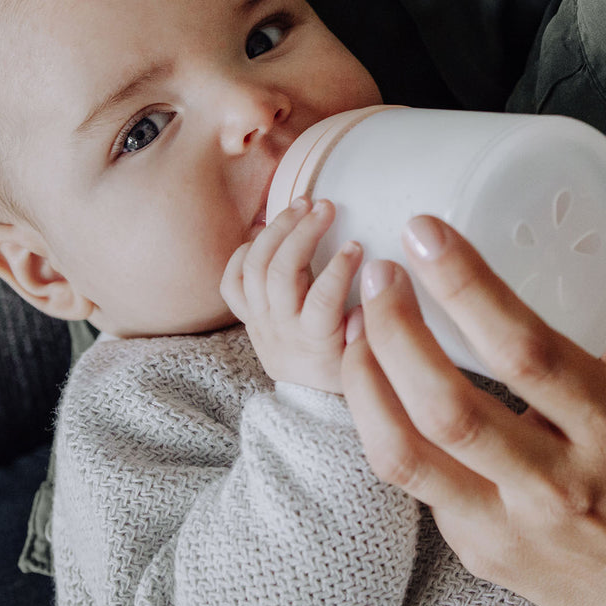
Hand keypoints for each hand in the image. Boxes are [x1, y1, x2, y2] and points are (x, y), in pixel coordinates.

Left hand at [222, 197, 360, 391]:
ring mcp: (259, 320)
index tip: (356, 245)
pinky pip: (232, 281)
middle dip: (302, 232)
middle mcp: (281, 328)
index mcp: (315, 340)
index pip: (322, 299)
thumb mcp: (366, 360)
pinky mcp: (248, 316)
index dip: (338, 268)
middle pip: (281, 273)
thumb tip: (373, 299)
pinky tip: (266, 232)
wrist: (309, 400)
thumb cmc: (345, 372)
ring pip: (254, 268)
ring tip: (300, 205)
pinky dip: (244, 252)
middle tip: (325, 207)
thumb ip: (371, 331)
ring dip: (277, 230)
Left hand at [342, 215, 605, 605]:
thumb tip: (598, 234)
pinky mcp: (480, 554)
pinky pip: (418, 485)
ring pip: (406, 455)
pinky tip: (384, 387)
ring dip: (365, 383)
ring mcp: (508, 529)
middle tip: (378, 275)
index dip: (466, 286)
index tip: (424, 233)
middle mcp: (555, 486)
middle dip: (394, 330)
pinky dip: (388, 426)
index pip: (525, 351)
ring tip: (356, 327)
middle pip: (447, 406)